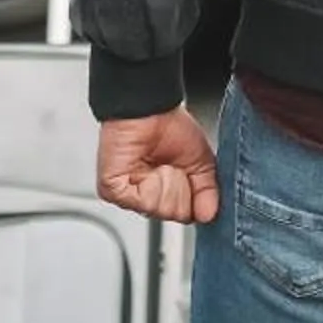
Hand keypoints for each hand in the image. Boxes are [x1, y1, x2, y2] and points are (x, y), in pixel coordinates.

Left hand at [97, 108, 220, 223]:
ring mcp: (129, 196)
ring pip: (160, 209)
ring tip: (159, 163)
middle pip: (175, 214)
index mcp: (168, 193)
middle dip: (181, 187)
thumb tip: (209, 215)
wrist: (150, 108)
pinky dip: (151, 181)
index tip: (189, 173)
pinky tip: (145, 166)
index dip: (193, 195)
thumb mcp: (201, 161)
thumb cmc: (169, 126)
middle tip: (172, 165)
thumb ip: (207, 191)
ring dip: (167, 181)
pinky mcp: (113, 190)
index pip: (187, 215)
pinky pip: (142, 202)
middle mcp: (148, 198)